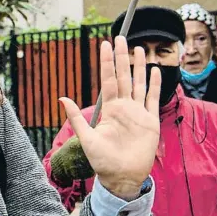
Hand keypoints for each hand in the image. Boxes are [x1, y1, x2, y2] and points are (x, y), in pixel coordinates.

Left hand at [60, 37, 160, 200]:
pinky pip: (153, 99)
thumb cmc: (102, 161)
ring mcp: (138, 113)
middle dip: (122, 58)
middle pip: (123, 76)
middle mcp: (124, 107)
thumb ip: (76, 117)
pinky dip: (155, 85)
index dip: (106, 62)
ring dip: (139, 67)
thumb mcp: (86, 138)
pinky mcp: (150, 121)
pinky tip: (154, 71)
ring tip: (139, 49)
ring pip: (139, 84)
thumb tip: (61, 98)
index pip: (108, 80)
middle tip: (121, 37)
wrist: (122, 177)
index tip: (104, 45)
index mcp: (109, 109)